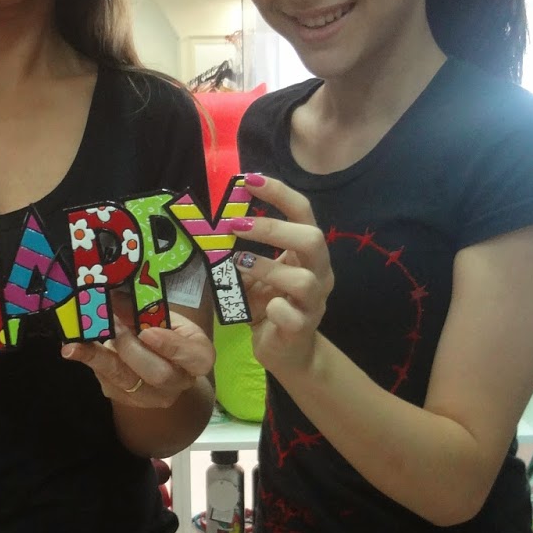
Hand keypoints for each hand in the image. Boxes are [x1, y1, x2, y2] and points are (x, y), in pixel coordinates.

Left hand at [61, 308, 214, 408]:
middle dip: (130, 347)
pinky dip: (90, 361)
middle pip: (158, 374)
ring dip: (101, 357)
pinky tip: (74, 348)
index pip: (196, 358)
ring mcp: (153, 396)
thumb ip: (143, 310)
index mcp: (198, 357)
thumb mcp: (162, 316)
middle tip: (112, 325)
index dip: (172, 347)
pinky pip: (107, 382)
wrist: (159, 362)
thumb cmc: (165, 332)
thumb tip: (111, 294)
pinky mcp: (127, 399)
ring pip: (126, 381)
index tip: (147, 331)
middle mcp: (180, 382)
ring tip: (81, 339)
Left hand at [233, 175, 331, 378]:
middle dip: (272, 228)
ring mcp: (314, 302)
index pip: (303, 212)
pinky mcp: (303, 328)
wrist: (288, 353)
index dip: (279, 193)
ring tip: (237, 264)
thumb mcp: (256, 275)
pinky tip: (262, 308)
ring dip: (266, 267)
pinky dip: (274, 309)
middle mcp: (319, 272)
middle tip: (236, 226)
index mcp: (308, 253)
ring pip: (302, 278)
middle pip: (312, 238)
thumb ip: (244, 252)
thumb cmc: (271, 306)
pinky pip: (291, 315)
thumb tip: (213, 228)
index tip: (249, 179)